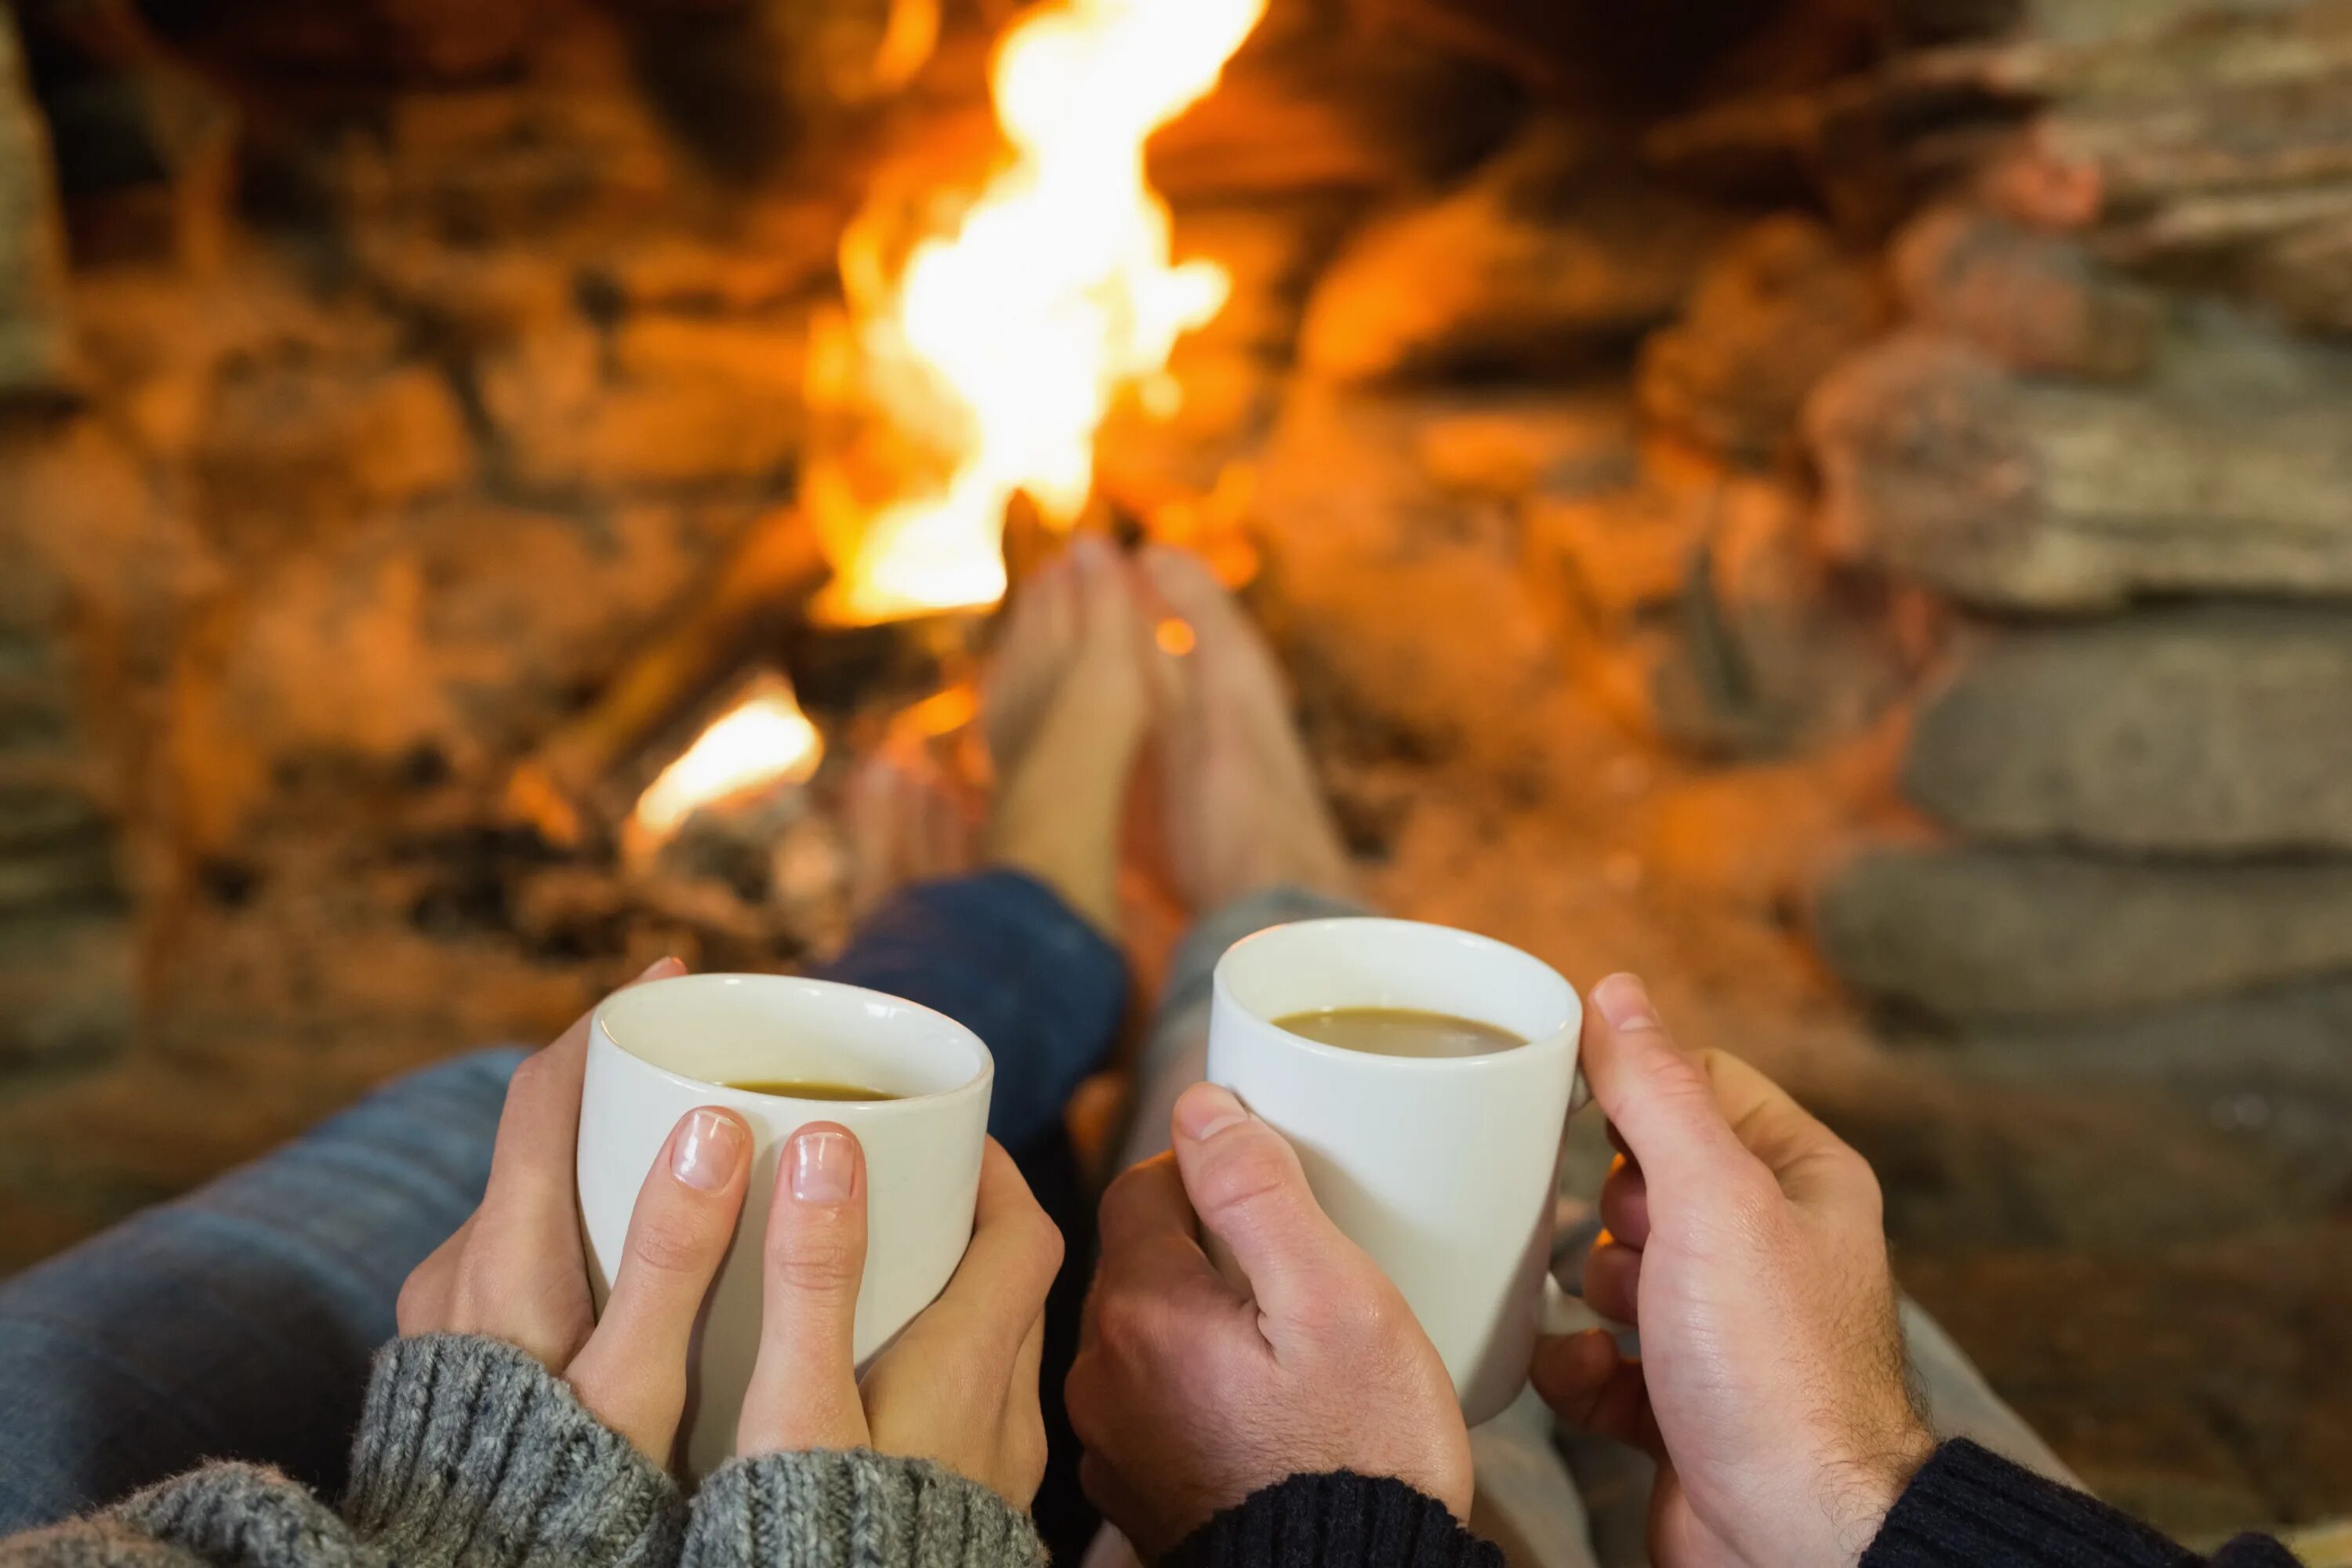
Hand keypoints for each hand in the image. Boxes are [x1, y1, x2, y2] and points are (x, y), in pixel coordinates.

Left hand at [399, 956, 755, 1464]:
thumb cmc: (561, 1500)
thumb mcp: (635, 1385)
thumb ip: (673, 1260)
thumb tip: (709, 1124)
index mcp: (501, 1259)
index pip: (543, 1094)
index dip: (606, 1022)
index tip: (670, 972)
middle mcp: (461, 1271)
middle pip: (543, 1141)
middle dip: (623, 1090)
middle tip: (710, 1069)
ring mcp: (452, 1316)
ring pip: (537, 1203)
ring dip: (609, 1164)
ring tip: (698, 1161)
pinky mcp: (460, 1357)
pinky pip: (530, 1255)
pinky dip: (592, 1227)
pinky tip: (650, 1259)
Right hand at [736, 1128, 1061, 1507]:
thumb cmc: (827, 1548)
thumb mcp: (799, 1408)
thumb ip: (811, 1281)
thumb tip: (826, 1151)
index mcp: (974, 1373)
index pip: (1025, 1237)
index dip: (995, 1177)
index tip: (948, 1142)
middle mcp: (1004, 1424)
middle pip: (1014, 1294)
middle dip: (966, 1235)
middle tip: (898, 1207)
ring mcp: (995, 1479)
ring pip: (996, 1364)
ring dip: (953, 1316)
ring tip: (873, 1295)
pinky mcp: (969, 1520)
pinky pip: (974, 1426)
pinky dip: (939, 1386)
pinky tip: (870, 1401)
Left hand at [1066, 1082, 1471, 1556]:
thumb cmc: (1362, 1455)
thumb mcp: (1336, 1300)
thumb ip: (1258, 1192)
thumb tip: (1200, 1108)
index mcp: (1143, 1311)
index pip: (1142, 1185)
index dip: (1210, 1172)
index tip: (1271, 1194)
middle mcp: (1102, 1375)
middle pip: (1138, 1259)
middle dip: (1204, 1246)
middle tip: (1292, 1272)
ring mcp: (1111, 1440)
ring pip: (1143, 1330)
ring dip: (1196, 1317)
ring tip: (1281, 1344)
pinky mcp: (1134, 1489)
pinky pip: (1150, 1400)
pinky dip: (1191, 1387)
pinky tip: (1257, 1408)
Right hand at [1533, 975, 1932, 1567]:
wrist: (1798, 1543)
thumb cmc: (1778, 1374)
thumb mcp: (1712, 1201)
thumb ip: (1657, 1092)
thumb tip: (1615, 992)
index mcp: (1800, 1181)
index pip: (1700, 1083)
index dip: (1633, 1090)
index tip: (1572, 1102)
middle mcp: (1770, 1250)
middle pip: (1648, 1177)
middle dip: (1609, 1208)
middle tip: (1627, 1239)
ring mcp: (1726, 1332)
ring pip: (1618, 1271)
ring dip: (1589, 1290)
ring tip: (1610, 1314)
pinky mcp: (1682, 1405)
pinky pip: (1600, 1360)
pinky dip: (1578, 1368)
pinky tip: (1582, 1375)